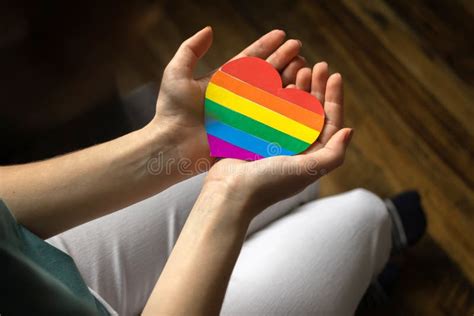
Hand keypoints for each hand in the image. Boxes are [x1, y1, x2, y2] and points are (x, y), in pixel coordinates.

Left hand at [150, 27, 307, 165]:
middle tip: (299, 48)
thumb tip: (209, 29)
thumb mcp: (177, 74)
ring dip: (288, 78)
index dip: (266, 46)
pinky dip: (287, 105)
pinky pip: (272, 117)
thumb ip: (191, 50)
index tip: (282, 34)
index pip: (250, 59)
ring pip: (273, 92)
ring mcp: (245, 114)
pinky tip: (301, 94)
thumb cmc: (171, 111)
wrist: (171, 145)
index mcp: (224, 82)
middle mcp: (238, 96)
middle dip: (283, 60)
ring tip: (303, 66)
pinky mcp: (249, 131)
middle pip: (265, 74)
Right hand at [204, 64, 352, 217]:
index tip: (334, 75)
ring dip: (297, 87)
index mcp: (310, 155)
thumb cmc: (268, 183)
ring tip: (298, 67)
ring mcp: (274, 139)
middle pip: (311, 111)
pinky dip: (274, 93)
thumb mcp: (307, 170)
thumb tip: (350, 130)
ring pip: (291, 106)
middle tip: (317, 66)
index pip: (329, 123)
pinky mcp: (255, 135)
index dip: (334, 98)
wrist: (229, 192)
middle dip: (316, 88)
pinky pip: (269, 109)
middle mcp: (295, 147)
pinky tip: (276, 79)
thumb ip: (332, 154)